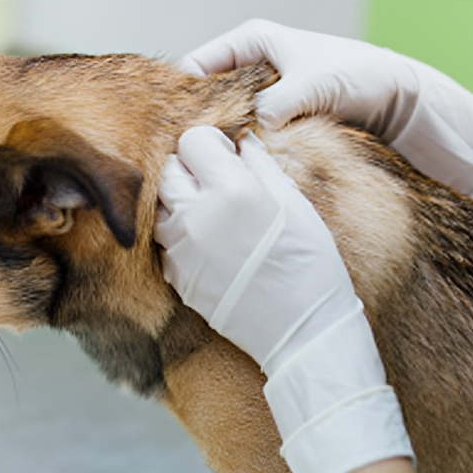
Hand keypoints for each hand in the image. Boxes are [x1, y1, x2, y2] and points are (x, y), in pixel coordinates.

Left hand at [154, 126, 413, 472]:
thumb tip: (243, 144)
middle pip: (169, 169)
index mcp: (233, 190)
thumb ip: (263, 167)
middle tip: (220, 183)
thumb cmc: (311, 266)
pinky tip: (213, 245)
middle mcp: (198, 216)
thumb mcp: (296, 206)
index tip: (227, 156)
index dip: (212, 145)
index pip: (193, 141)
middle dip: (191, 169)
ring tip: (215, 214)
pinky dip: (183, 235)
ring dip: (182, 202)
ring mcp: (183, 249)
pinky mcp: (177, 277)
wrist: (303, 331)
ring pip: (161, 206)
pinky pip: (166, 241)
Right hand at [179, 19, 472, 199]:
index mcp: (251, 40)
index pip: (195, 66)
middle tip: (189, 157)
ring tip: (212, 168)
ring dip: (222, 140)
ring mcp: (262, 91)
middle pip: (205, 95)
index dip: (181, 96)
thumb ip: (282, 101)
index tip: (175, 130)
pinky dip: (243, 149)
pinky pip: (248, 133)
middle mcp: (250, 63)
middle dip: (198, 123)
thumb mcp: (316, 84)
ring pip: (225, 118)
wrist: (397, 96)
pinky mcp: (277, 115)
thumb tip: (256, 124)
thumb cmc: (359, 76)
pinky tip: (238, 170)